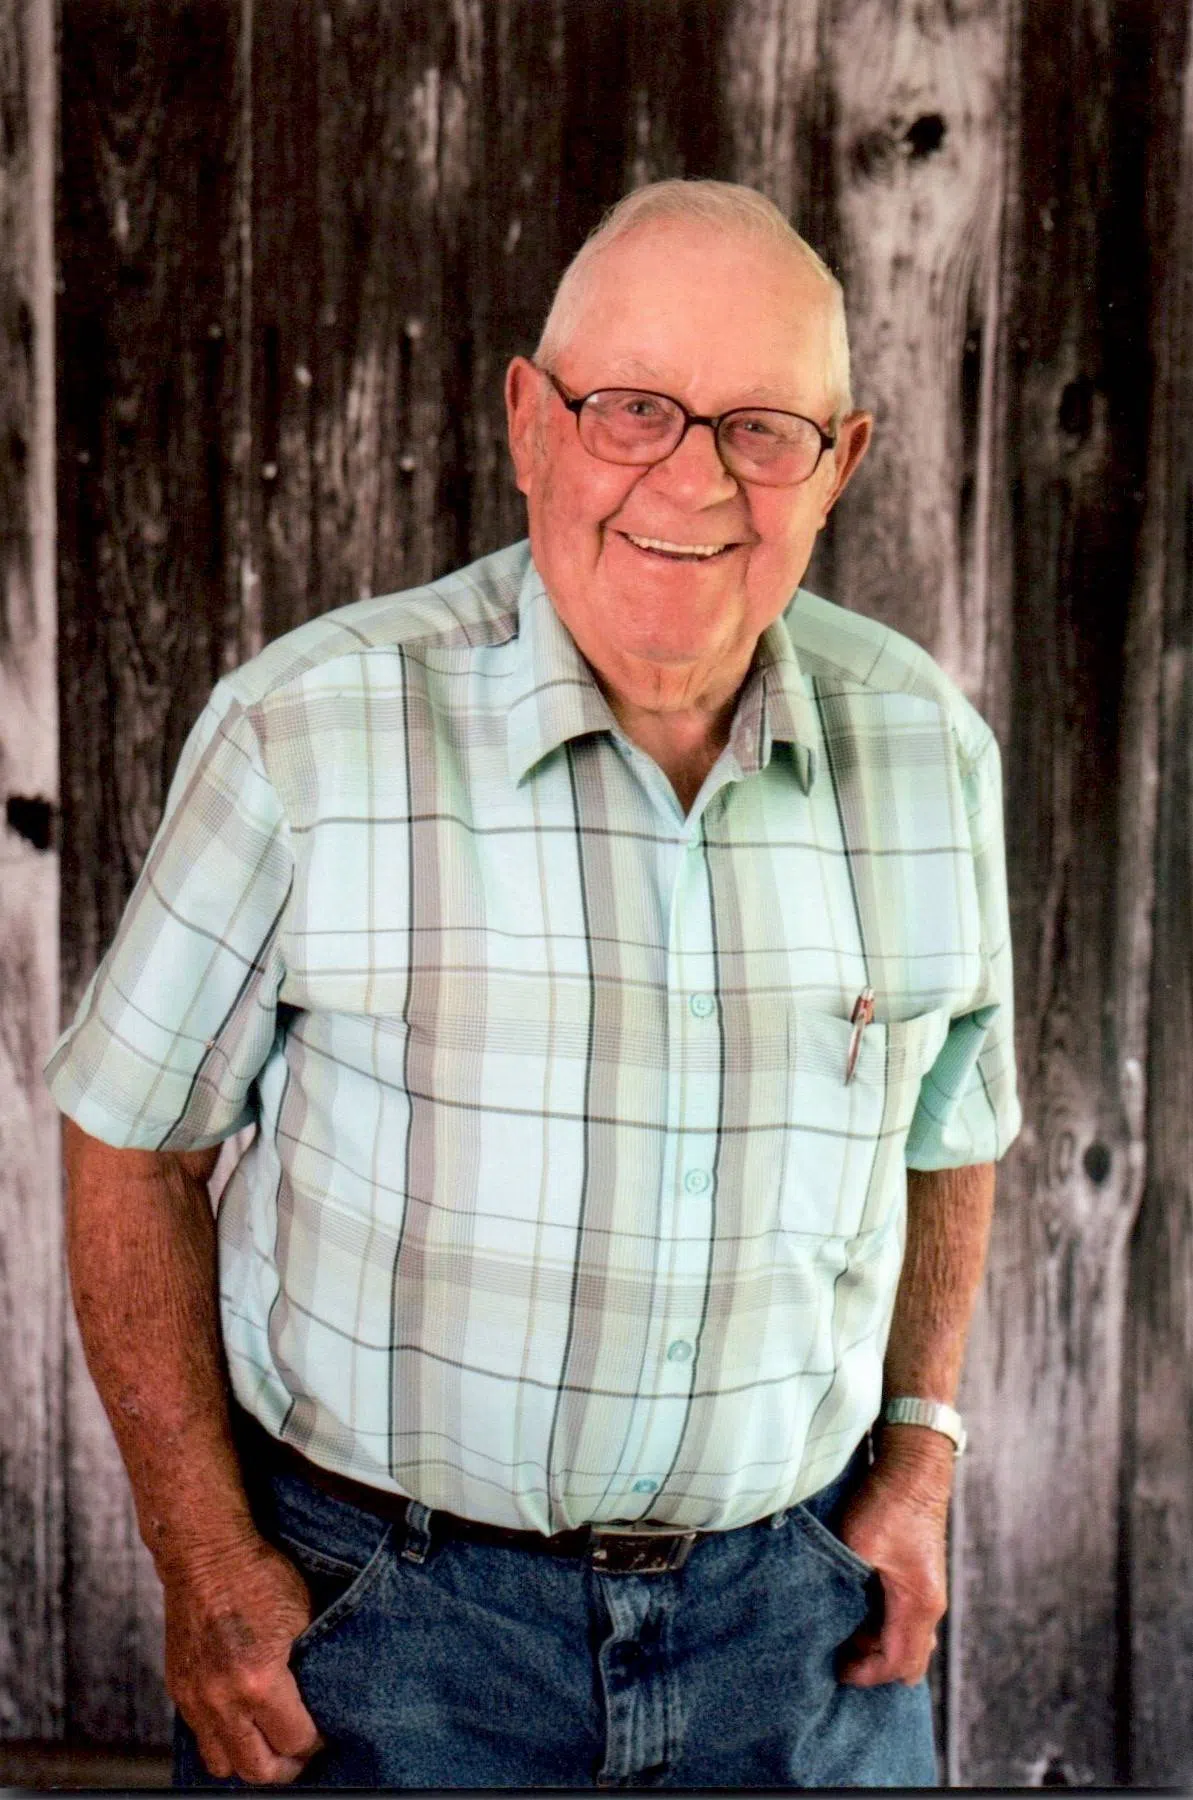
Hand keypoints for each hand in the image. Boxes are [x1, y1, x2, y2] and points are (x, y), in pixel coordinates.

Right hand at [164, 1532, 325, 1783]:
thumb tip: (329, 1695)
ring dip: (250, 1759)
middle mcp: (221, 1699)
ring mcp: (195, 1699)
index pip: (294, 1742)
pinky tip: (244, 1719)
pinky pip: (201, 1737)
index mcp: (258, 1681)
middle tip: (302, 1751)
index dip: (315, 1741)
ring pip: (222, 1765)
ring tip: (271, 1741)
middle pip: (257, 1770)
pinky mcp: (179, 1690)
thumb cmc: (257, 1575)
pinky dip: (224, 1738)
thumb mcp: (304, 1614)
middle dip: (287, 1767)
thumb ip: (311, 1664)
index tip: (325, 1731)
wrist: (204, 1553)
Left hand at [834, 1432, 951, 1687]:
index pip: (896, 1662)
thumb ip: (845, 1585)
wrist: (914, 1464)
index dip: (865, 1673)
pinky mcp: (919, 1575)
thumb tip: (820, 1614)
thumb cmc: (888, 1502)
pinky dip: (881, 1624)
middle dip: (873, 1665)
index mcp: (919, 1603)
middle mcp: (930, 1603)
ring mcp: (928, 1589)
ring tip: (840, 1634)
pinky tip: (854, 1611)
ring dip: (876, 1643)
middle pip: (908, 1659)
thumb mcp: (858, 1545)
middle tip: (837, 1656)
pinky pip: (904, 1617)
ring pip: (907, 1638)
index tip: (835, 1669)